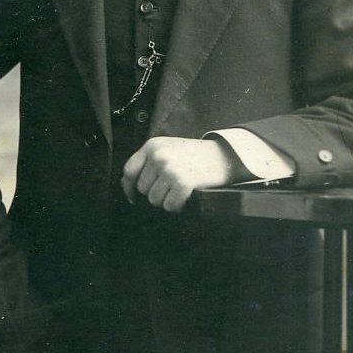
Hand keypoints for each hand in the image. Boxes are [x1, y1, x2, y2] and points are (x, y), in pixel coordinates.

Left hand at [122, 137, 240, 211]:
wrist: (225, 155)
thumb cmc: (194, 155)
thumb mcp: (168, 149)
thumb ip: (148, 162)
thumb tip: (127, 185)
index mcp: (152, 145)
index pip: (129, 170)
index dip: (129, 187)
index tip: (133, 197)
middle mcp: (159, 155)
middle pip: (143, 189)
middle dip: (155, 193)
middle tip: (172, 188)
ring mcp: (170, 168)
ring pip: (155, 200)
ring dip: (167, 200)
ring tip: (180, 191)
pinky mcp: (183, 182)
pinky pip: (170, 205)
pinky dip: (177, 206)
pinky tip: (186, 198)